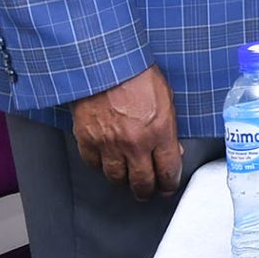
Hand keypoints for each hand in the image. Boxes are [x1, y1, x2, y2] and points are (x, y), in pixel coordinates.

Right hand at [71, 65, 184, 199]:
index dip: (169, 184)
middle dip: (147, 191)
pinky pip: (94, 164)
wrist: (104, 65)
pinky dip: (100, 166)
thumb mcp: (166, 99)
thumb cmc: (138, 75)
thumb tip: (171, 150)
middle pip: (142, 182)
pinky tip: (106, 163)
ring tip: (127, 180)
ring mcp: (109, 144)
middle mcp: (135, 143)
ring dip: (123, 181)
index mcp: (160, 132)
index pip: (168, 171)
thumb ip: (169, 128)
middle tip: (148, 192)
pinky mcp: (87, 140)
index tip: (168, 187)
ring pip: (116, 178)